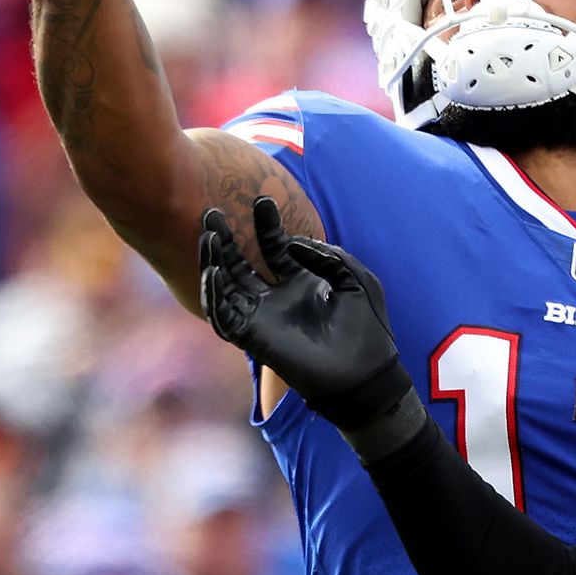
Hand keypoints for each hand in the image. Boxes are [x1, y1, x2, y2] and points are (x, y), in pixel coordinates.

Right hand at [199, 198, 410, 429]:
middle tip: (211, 212)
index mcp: (302, 281)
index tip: (263, 200)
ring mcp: (263, 317)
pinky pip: (223, 316)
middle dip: (225, 238)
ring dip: (213, 261)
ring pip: (225, 285)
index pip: (275, 247)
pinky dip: (214, 295)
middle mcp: (277, 297)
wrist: (366, 374)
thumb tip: (292, 242)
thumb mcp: (356, 279)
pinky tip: (213, 272)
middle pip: (240, 263)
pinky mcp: (254, 338)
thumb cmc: (368, 328)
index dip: (267, 224)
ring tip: (208, 236)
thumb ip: (327, 256)